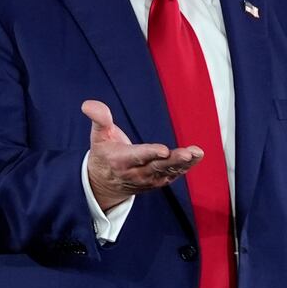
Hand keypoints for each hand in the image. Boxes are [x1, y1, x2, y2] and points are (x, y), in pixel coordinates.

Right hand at [82, 100, 202, 210]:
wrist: (105, 183)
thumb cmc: (104, 154)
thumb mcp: (98, 136)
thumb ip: (99, 119)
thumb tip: (89, 104)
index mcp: (120, 160)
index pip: (137, 156)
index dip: (150, 153)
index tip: (163, 150)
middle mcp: (136, 173)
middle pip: (157, 166)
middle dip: (173, 160)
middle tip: (188, 153)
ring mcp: (148, 179)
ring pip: (168, 172)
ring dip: (184, 163)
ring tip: (197, 153)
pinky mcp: (158, 182)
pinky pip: (173, 175)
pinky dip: (185, 167)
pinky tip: (196, 157)